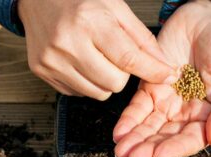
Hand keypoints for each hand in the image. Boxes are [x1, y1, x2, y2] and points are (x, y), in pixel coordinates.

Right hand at [17, 0, 177, 99]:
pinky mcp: (42, 71)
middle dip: (123, 74)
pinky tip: (80, 61)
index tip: (168, 75)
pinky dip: (86, 81)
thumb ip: (142, 38)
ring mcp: (52, 60)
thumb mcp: (116, 7)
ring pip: (97, 93)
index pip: (128, 58)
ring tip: (97, 57)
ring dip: (104, 80)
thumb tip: (164, 66)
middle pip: (114, 83)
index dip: (151, 70)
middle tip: (116, 56)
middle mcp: (68, 43)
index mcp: (89, 21)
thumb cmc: (80, 0)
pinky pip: (78, 92)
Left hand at [113, 0, 210, 156]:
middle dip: (147, 149)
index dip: (174, 148)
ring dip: (134, 140)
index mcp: (209, 116)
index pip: (190, 140)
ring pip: (148, 126)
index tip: (158, 153)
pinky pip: (137, 107)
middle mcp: (186, 114)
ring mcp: (167, 101)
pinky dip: (127, 120)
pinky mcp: (150, 86)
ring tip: (121, 150)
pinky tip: (119, 132)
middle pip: (164, 137)